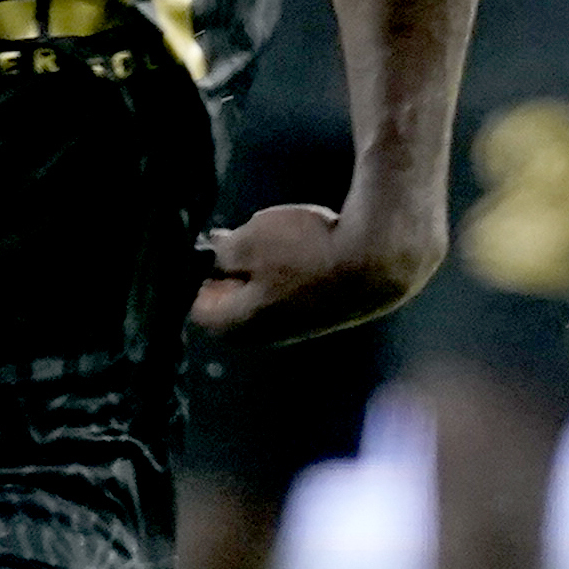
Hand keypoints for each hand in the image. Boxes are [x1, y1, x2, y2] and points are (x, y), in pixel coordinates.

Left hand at [193, 197, 438, 345]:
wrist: (378, 259)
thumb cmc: (310, 252)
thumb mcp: (249, 241)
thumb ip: (218, 251)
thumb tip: (206, 251)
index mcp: (234, 325)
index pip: (191, 300)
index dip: (190, 268)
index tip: (194, 243)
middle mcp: (260, 334)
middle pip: (223, 294)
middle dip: (223, 263)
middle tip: (230, 233)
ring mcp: (289, 324)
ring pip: (256, 285)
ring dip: (256, 259)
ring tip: (272, 234)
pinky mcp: (314, 309)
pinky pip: (285, 281)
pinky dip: (285, 260)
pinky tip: (300, 239)